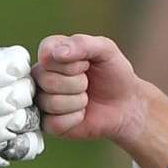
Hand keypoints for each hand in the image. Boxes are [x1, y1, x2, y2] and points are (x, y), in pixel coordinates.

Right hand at [34, 33, 153, 144]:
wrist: (126, 104)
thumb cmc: (113, 73)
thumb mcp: (105, 49)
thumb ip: (82, 43)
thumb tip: (56, 53)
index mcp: (51, 53)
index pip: (46, 54)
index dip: (71, 63)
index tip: (86, 64)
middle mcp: (42, 76)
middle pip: (47, 80)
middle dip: (78, 83)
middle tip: (88, 83)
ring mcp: (43, 100)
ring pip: (51, 102)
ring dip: (78, 102)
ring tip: (85, 98)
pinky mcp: (47, 123)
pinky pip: (53, 123)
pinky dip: (75, 119)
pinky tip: (81, 114)